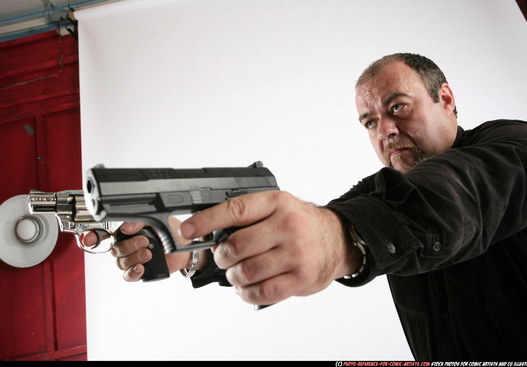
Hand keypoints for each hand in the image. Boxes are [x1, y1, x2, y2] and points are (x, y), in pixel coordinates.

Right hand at [81, 217, 205, 281]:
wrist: (186, 246)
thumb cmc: (172, 231)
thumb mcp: (159, 219)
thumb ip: (141, 221)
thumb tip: (127, 227)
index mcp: (127, 230)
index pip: (103, 233)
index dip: (91, 236)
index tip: (90, 239)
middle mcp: (127, 244)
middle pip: (114, 249)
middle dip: (129, 246)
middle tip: (145, 242)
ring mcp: (132, 258)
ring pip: (121, 262)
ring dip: (133, 258)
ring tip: (149, 254)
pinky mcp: (140, 270)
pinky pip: (128, 276)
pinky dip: (133, 272)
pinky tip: (141, 268)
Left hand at [178, 191, 361, 305]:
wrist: (338, 239)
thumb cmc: (301, 224)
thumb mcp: (278, 207)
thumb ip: (249, 216)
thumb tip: (209, 231)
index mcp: (277, 203)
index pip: (235, 210)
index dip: (207, 220)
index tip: (188, 230)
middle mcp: (288, 226)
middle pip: (236, 246)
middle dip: (221, 256)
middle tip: (223, 257)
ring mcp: (296, 254)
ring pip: (246, 272)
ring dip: (233, 276)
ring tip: (236, 273)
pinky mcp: (301, 279)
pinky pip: (262, 292)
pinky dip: (246, 293)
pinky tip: (246, 287)